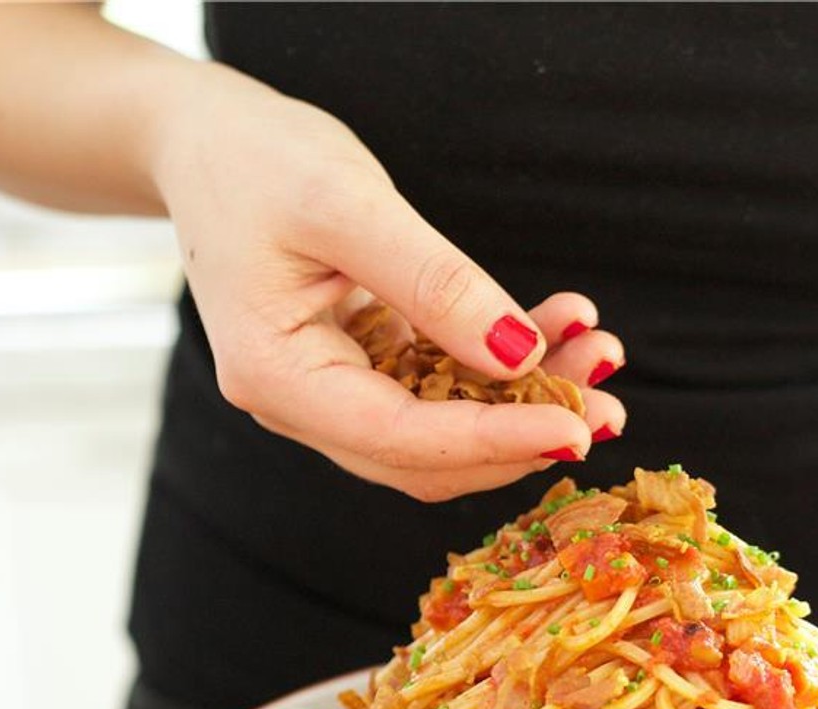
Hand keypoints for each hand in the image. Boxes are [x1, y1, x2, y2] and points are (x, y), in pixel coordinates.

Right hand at [150, 65, 624, 500]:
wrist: (206, 143)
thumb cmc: (255, 161)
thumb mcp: (346, 205)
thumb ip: (434, 283)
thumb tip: (519, 354)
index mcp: (277, 377)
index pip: (400, 439)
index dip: (495, 441)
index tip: (578, 427)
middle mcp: (300, 404)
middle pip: (427, 456)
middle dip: (524, 435)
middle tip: (610, 407)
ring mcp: (329, 392)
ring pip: (442, 429)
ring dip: (525, 403)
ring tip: (601, 357)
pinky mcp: (360, 368)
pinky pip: (440, 388)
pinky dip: (500, 368)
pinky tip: (557, 331)